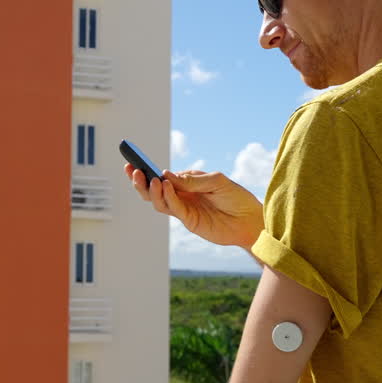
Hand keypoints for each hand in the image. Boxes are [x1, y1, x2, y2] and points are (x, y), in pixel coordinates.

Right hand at [124, 164, 263, 249]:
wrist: (250, 220)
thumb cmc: (236, 198)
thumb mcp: (217, 181)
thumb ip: (193, 180)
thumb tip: (166, 175)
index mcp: (187, 182)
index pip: (163, 176)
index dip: (147, 170)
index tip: (133, 162)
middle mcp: (182, 195)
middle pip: (155, 189)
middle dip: (141, 181)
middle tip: (132, 170)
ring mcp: (184, 208)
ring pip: (159, 201)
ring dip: (151, 190)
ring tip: (150, 179)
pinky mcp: (189, 220)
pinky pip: (173, 208)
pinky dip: (167, 196)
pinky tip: (165, 185)